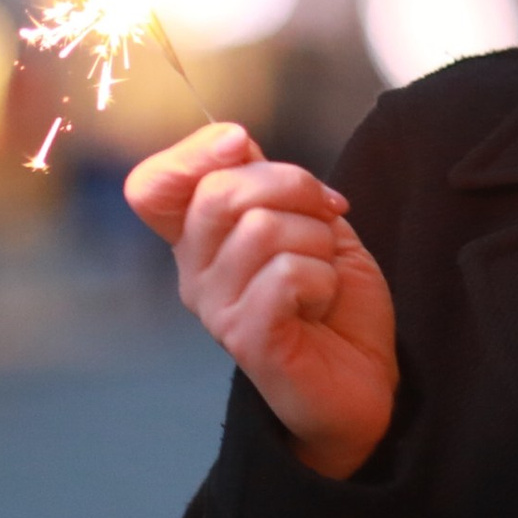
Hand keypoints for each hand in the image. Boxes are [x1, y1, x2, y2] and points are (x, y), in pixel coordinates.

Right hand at [124, 122, 398, 479]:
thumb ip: (267, 181)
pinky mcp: (247, 339)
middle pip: (218, 192)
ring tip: (324, 271)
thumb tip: (236, 141)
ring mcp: (216, 309)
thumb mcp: (305, 218)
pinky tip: (321, 303)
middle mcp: (194, 273)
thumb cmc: (333, 298)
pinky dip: (323, 277)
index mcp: (201, 239)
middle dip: (292, 185)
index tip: (240, 143)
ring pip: (262, 228)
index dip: (190, 151)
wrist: (366, 376)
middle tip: (327, 215)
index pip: (150, 186)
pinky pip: (285, 275)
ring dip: (317, 240)